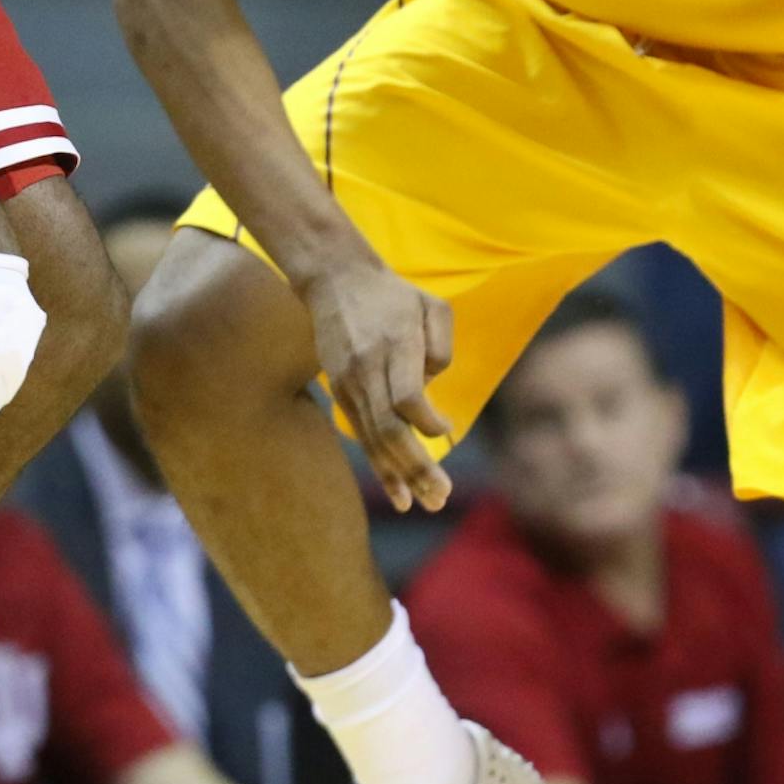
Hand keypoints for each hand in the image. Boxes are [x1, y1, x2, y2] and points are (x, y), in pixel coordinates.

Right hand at [303, 257, 455, 512]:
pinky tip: (398, 492)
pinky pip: (362, 436)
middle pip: (389, 428)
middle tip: (441, 496)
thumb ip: (441, 347)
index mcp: (391, 346)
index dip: (426, 421)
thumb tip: (431, 385)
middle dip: (416, 466)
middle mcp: (365, 369)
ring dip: (400, 476)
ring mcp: (347, 383)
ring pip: (373, 439)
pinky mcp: (339, 392)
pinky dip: (380, 466)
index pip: (405, 396)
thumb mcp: (432, 306)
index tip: (447, 432)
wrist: (335, 280)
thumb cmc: (395, 294)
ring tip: (425, 503)